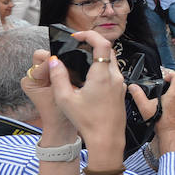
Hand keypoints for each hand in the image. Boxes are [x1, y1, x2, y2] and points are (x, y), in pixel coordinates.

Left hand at [21, 49, 74, 142]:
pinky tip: (72, 77)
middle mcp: (33, 77)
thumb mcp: (58, 93)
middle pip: (43, 57)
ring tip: (70, 76)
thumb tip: (58, 58)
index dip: (55, 63)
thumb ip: (57, 75)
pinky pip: (58, 66)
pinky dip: (65, 69)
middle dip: (56, 62)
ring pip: (52, 60)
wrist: (63, 126)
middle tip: (67, 71)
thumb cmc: (59, 114)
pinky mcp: (51, 78)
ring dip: (62, 66)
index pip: (42, 62)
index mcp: (29, 81)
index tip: (66, 69)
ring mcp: (42, 78)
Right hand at [48, 31, 125, 149]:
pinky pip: (112, 73)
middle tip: (76, 46)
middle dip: (92, 44)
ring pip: (111, 62)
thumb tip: (54, 61)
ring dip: (97, 57)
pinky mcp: (121, 91)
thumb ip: (58, 77)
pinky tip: (87, 77)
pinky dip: (101, 68)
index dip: (89, 35)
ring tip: (79, 61)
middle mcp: (115, 77)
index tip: (76, 36)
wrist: (107, 139)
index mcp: (103, 75)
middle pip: (107, 50)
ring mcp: (121, 84)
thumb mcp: (65, 99)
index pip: (103, 44)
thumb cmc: (87, 121)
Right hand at [132, 72, 174, 147]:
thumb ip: (138, 95)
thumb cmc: (161, 122)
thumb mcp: (145, 107)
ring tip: (165, 102)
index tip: (166, 79)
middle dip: (171, 87)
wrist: (172, 134)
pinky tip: (169, 109)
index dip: (172, 75)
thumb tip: (132, 87)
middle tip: (163, 93)